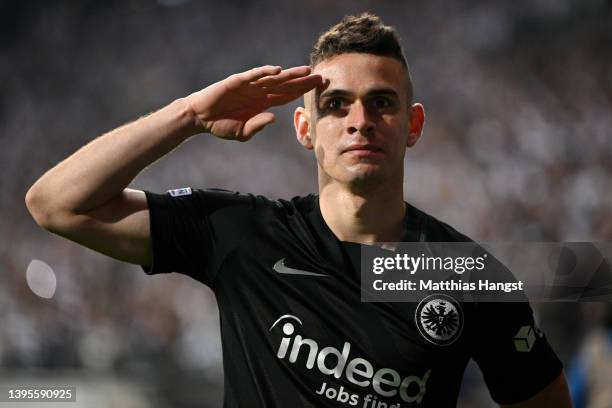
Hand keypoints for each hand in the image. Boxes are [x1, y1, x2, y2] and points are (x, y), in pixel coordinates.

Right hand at [184, 65, 321, 140]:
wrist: (200, 118)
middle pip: (286, 85)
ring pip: (274, 78)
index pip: (287, 96)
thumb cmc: (221, 125)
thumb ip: (257, 125)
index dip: (302, 92)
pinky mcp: (237, 81)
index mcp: (263, 103)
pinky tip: (277, 70)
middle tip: (321, 77)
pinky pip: (254, 76)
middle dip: (303, 81)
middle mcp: (259, 92)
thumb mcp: (242, 132)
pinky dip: (265, 72)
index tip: (318, 90)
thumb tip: (272, 119)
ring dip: (290, 75)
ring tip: (305, 71)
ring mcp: (249, 85)